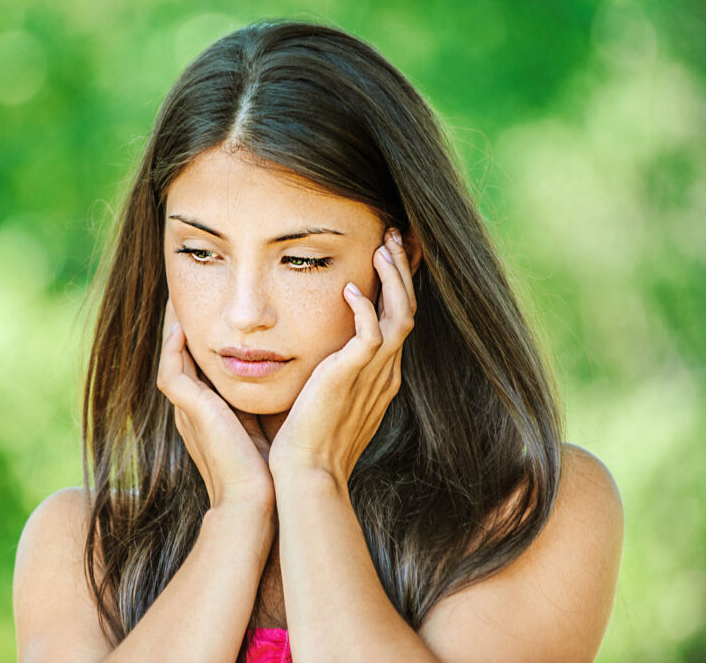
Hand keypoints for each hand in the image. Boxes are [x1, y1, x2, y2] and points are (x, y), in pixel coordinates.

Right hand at [157, 297, 274, 509]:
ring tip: (180, 300)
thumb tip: (291, 378)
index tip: (217, 315)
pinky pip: (172, 370)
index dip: (204, 341)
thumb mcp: (265, 425)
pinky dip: (174, 347)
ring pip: (171, 359)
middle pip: (180, 358)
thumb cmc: (268, 470)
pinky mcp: (190, 411)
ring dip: (174, 329)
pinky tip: (184, 325)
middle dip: (184, 328)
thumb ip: (266, 403)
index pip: (199, 368)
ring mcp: (187, 411)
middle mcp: (193, 410)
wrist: (254, 502)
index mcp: (209, 415)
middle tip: (192, 296)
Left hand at [268, 227, 417, 482]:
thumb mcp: (321, 397)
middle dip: (401, 272)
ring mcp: (373, 375)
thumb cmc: (305, 441)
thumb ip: (324, 372)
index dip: (396, 287)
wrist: (305, 474)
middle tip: (391, 238)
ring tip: (381, 249)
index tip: (385, 258)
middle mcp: (384, 372)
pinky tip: (350, 289)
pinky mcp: (352, 378)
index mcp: (379, 376)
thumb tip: (310, 355)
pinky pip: (371, 335)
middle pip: (406, 310)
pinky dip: (365, 309)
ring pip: (399, 315)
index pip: (396, 321)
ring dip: (392, 279)